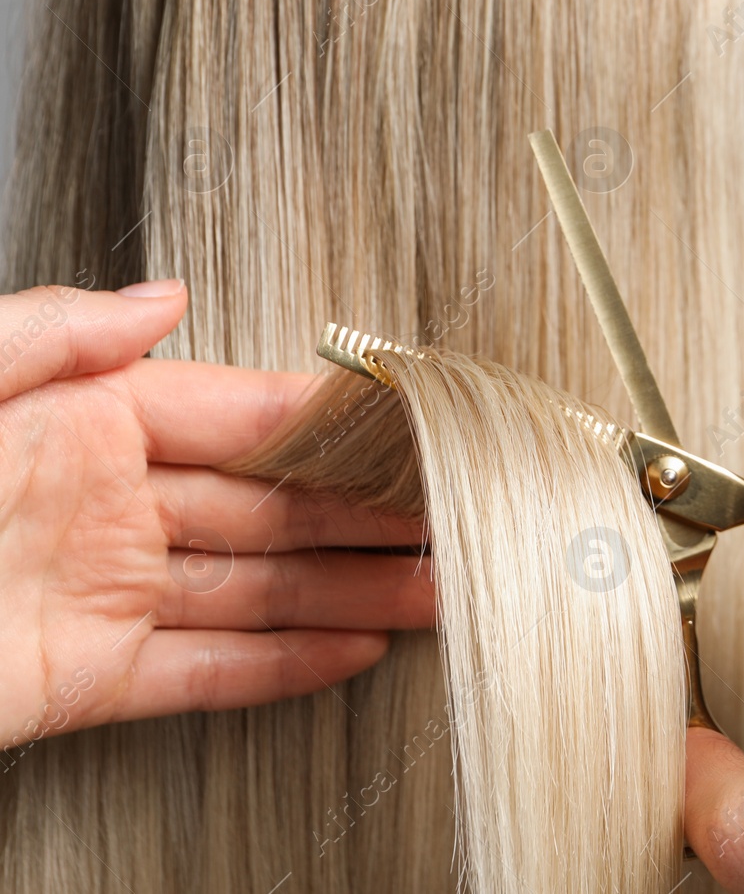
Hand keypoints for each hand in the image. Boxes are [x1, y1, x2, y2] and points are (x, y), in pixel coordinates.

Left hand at [0, 281, 432, 759]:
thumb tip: (162, 297)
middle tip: (456, 515)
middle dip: (372, 515)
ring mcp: (104, 592)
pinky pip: (205, 669)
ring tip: (438, 590)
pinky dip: (283, 665)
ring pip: (261, 589)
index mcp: (82, 419)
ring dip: (355, 593)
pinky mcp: (87, 678)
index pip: (244, 415)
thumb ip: (54, 330)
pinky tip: (351, 650)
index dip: (336, 423)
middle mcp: (107, 502)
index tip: (413, 426)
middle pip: (275, 508)